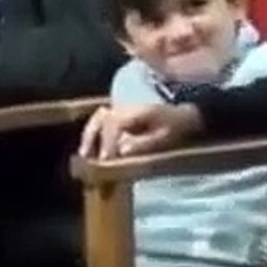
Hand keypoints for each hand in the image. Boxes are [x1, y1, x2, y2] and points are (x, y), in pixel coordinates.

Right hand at [77, 103, 202, 159]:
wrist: (182, 115)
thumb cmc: (174, 127)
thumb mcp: (164, 137)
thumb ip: (143, 143)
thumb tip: (122, 150)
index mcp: (136, 111)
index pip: (114, 123)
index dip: (108, 141)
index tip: (105, 159)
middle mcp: (126, 107)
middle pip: (101, 118)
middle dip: (92, 137)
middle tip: (87, 157)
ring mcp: (122, 109)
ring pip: (99, 118)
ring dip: (89, 135)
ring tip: (84, 154)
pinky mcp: (121, 115)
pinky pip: (102, 121)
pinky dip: (94, 133)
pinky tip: (91, 149)